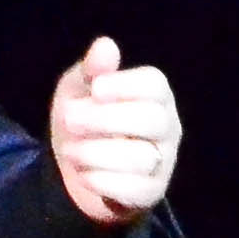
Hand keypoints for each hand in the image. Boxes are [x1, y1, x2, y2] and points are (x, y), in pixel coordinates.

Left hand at [45, 35, 181, 230]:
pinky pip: (134, 189)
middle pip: (152, 119)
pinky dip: (101, 181)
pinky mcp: (151, 192)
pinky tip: (83, 173)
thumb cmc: (83, 119)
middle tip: (70, 120)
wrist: (73, 170)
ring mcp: (163, 162)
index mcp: (155, 96)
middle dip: (105, 119)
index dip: (124, 85)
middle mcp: (167, 127)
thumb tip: (105, 45)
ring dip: (96, 153)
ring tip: (71, 150)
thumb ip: (91, 70)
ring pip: (141, 157)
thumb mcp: (78, 90)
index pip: (155, 85)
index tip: (95, 89)